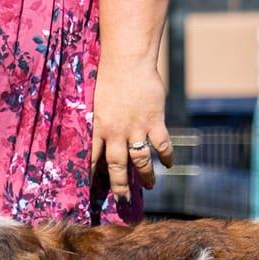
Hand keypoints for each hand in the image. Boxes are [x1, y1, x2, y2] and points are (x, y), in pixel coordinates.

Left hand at [90, 58, 173, 201]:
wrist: (127, 60)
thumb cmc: (107, 75)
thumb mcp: (95, 99)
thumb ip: (98, 117)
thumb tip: (97, 128)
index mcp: (98, 127)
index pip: (91, 157)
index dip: (91, 174)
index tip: (90, 189)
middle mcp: (116, 132)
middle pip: (117, 166)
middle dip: (119, 185)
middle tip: (122, 199)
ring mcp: (136, 128)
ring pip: (141, 160)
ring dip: (146, 175)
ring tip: (148, 186)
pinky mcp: (154, 121)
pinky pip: (162, 145)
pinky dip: (167, 156)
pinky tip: (169, 164)